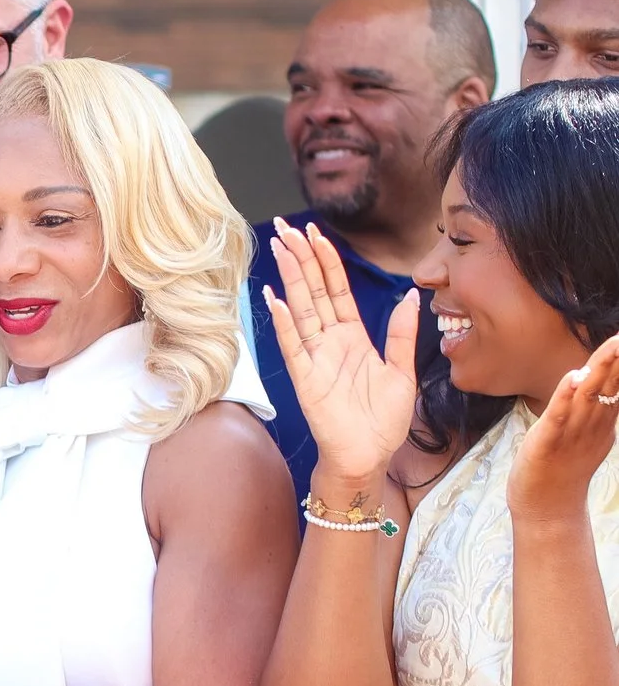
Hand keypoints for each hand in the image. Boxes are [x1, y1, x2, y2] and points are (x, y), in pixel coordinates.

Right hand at [262, 218, 419, 490]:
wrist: (368, 457)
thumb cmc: (383, 421)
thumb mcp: (403, 372)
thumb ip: (403, 334)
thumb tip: (410, 296)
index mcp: (353, 337)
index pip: (337, 290)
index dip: (327, 261)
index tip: (317, 234)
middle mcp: (330, 343)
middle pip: (314, 291)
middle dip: (302, 258)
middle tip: (287, 228)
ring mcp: (315, 359)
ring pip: (302, 310)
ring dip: (291, 279)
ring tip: (280, 249)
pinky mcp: (306, 380)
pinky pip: (293, 346)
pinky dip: (284, 323)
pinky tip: (276, 299)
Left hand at [511, 334, 618, 522]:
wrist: (547, 509)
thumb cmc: (560, 470)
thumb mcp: (585, 435)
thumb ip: (593, 410)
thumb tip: (592, 382)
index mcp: (601, 421)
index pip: (618, 384)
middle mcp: (591, 424)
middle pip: (611, 385)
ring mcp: (571, 432)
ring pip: (589, 395)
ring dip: (600, 368)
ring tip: (614, 344)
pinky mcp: (547, 441)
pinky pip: (558, 415)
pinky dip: (565, 395)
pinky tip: (574, 377)